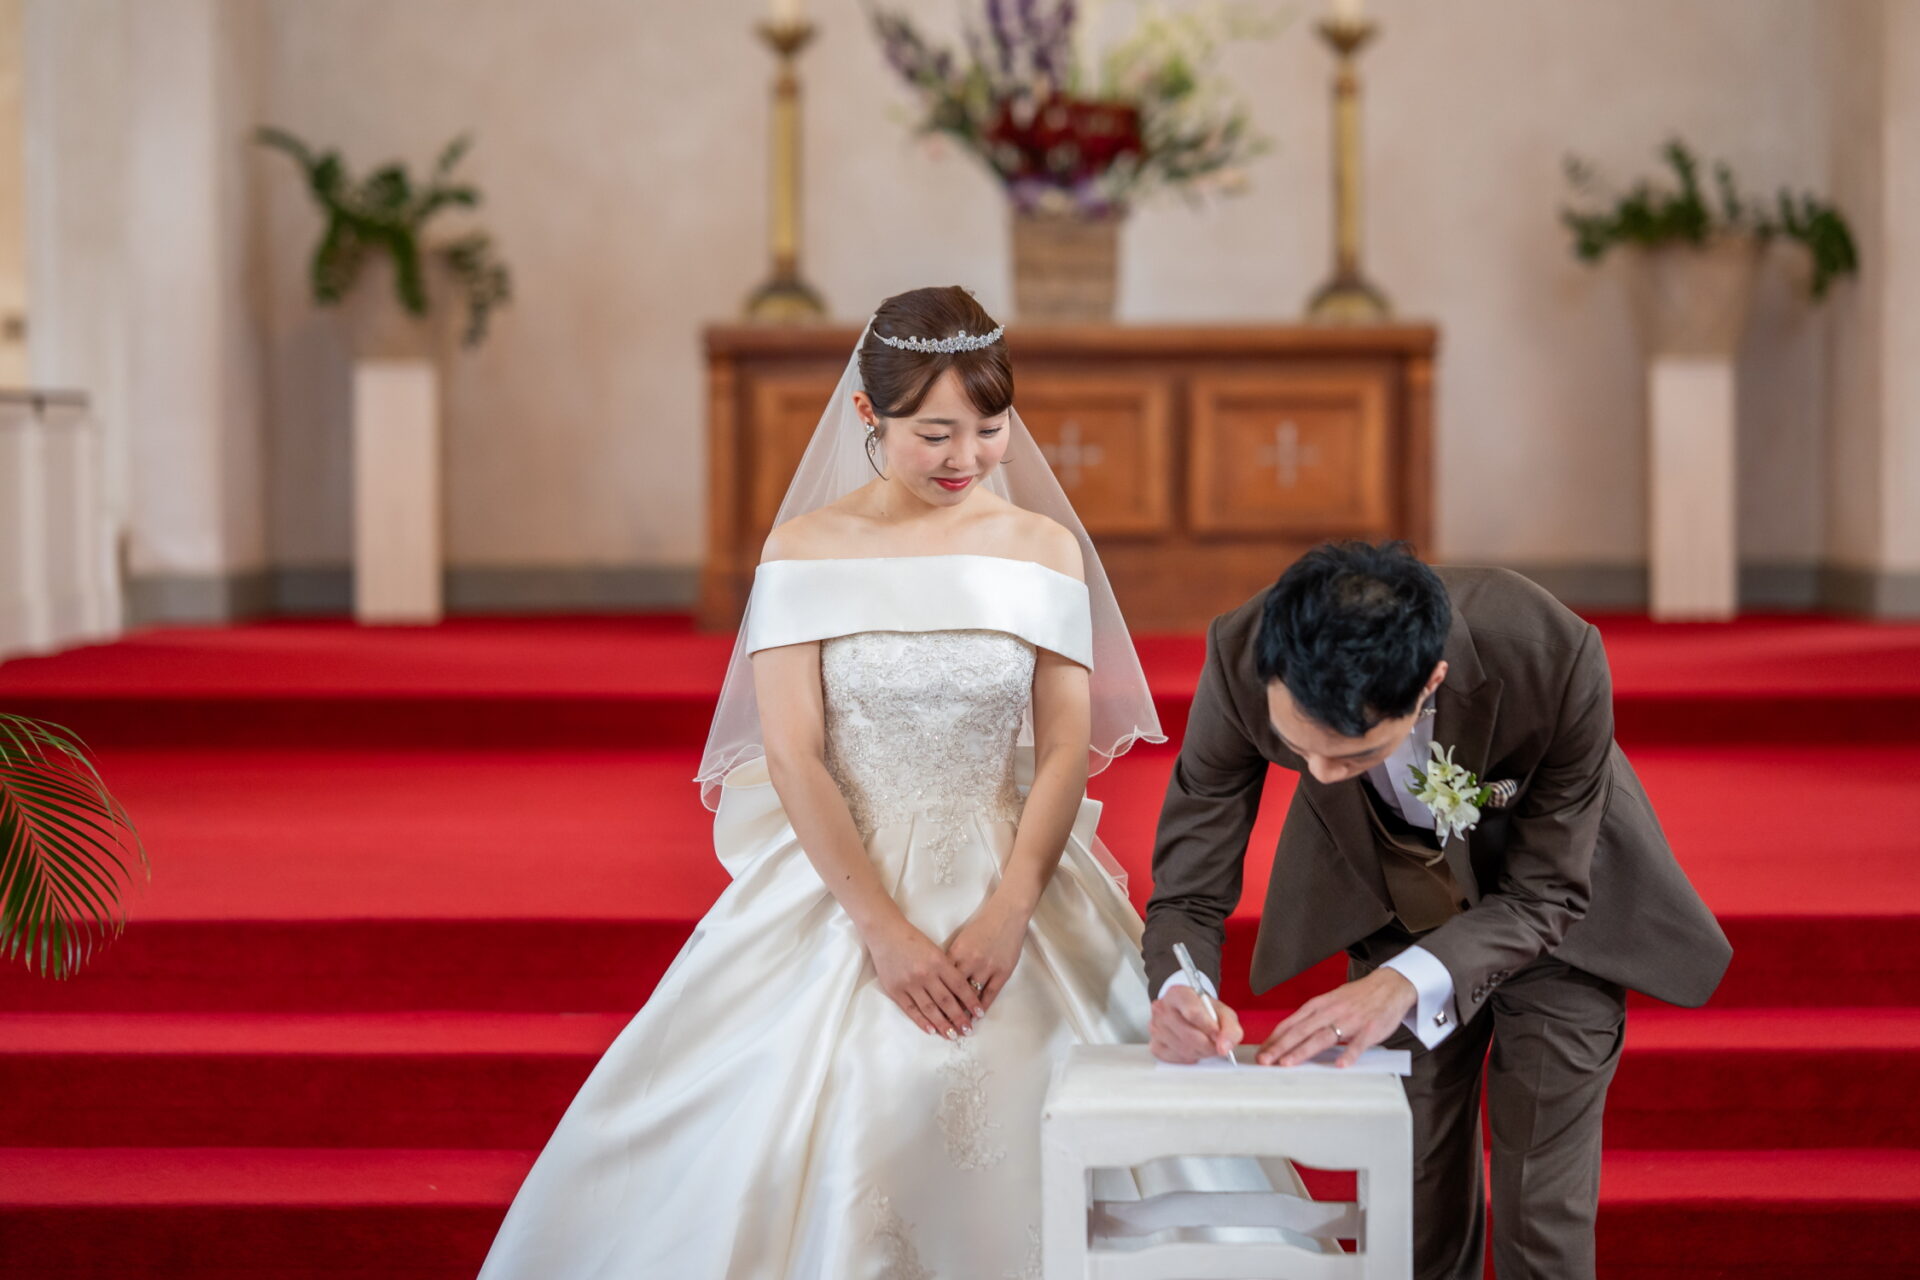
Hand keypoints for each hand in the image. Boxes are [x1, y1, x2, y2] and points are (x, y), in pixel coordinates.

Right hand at [863, 916, 978, 1038]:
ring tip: (952, 1035)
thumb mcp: (934, 950)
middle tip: (968, 1030)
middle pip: (946, 1001)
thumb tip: (960, 993)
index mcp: (938, 961)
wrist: (885, 933)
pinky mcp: (895, 990)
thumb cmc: (913, 940)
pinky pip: (911, 1009)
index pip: (959, 986)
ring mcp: (909, 983)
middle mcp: (925, 973)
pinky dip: (921, 1021)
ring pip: (930, 1008)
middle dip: (959, 1018)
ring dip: (942, 1024)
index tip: (979, 1014)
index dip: (971, 1001)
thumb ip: (946, 969)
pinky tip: (931, 1030)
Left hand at [945, 894, 1027, 1015]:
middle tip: (942, 1025)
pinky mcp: (1002, 972)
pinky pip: (990, 994)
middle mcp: (969, 961)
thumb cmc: (982, 926)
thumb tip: (942, 977)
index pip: (941, 979)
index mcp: (956, 952)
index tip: (929, 1010)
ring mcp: (987, 968)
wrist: (1006, 916)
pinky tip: (977, 1015)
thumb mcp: (961, 940)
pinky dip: (982, 1006)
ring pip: (971, 996)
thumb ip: (952, 958)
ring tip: (959, 1025)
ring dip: (964, 1012)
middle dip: (947, 1010)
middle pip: (954, 991)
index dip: (935, 996)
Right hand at [1149, 984, 1242, 1062]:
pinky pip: (1176, 1058)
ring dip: (1200, 1052)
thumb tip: (1224, 1047)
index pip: (1192, 1012)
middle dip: (1208, 1045)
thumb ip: (1230, 1028)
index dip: (1209, 1027)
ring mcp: (1156, 1027)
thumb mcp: (1224, 1013)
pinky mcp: (1155, 1044)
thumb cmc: (1205, 1012)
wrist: (1190, 1013)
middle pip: (1189, 1035)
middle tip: (1216, 1043)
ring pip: (1184, 1049)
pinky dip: (1189, 1058)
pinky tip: (1193, 1049)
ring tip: (1205, 1044)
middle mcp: (1162, 1008)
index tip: (1218, 1034)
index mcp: (1178, 994)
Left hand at [1257, 968, 1415, 1066]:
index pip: (1291, 1023)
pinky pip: (1359, 1043)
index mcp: (1318, 1005)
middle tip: (1265, 1061)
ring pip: (1323, 1037)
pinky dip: (1350, 1053)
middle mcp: (1330, 1011)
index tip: (1260, 1053)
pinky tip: (1341, 1065)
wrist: (1389, 985)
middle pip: (1301, 1031)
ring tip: (1288, 1063)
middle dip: (1280, 1047)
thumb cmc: (1356, 997)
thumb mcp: (1329, 1002)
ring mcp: (1350, 1020)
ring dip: (1303, 1050)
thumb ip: (1311, 1018)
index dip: (1274, 1039)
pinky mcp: (1369, 1029)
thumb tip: (1288, 1036)